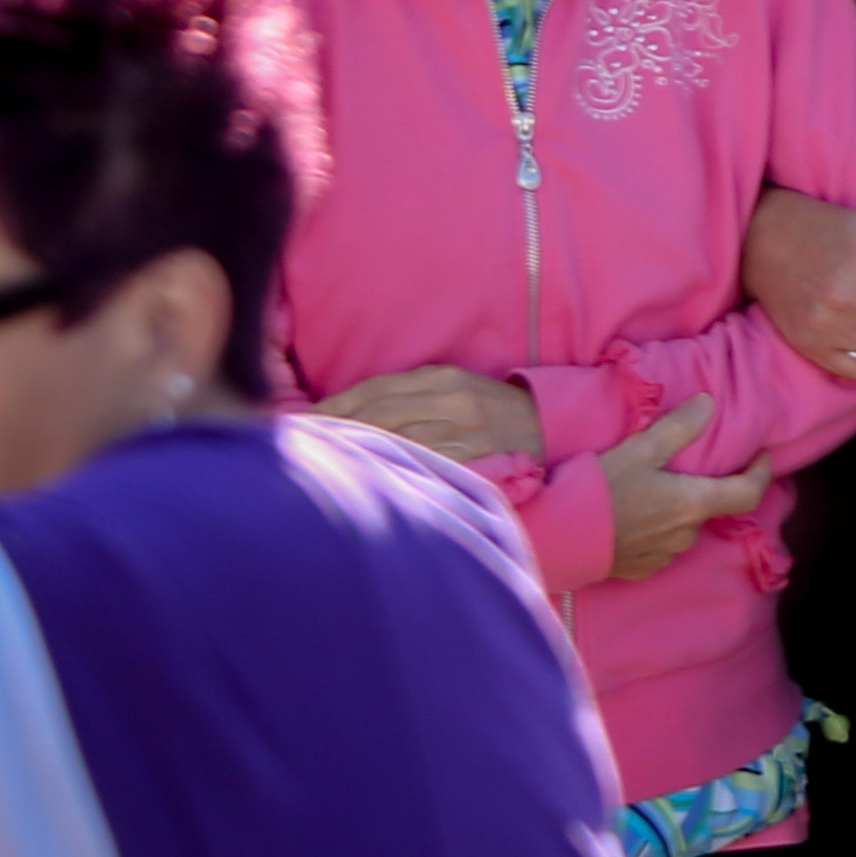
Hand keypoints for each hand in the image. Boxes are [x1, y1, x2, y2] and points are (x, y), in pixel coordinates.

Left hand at [317, 365, 545, 461]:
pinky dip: (395, 469)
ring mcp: (464, 429)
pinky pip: (426, 463)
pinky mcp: (476, 456)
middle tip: (301, 446)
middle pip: (378, 414)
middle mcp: (449, 399)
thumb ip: (411, 397)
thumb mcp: (456, 388)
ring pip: (397, 439)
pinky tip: (371, 478)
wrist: (555, 426)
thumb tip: (354, 412)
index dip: (335, 407)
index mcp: (440, 378)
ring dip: (357, 451)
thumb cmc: (495, 412)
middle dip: (336, 429)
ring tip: (324, 464)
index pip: (373, 391)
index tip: (303, 424)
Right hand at [598, 398, 769, 586]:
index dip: (761, 473)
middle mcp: (685, 535)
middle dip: (708, 487)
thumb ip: (678, 428)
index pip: (748, 493)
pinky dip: (658, 528)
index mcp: (692, 504)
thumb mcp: (638, 451)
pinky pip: (662, 545)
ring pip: (685, 527)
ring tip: (655, 488)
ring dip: (679, 509)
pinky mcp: (640, 569)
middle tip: (690, 466)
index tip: (762, 456)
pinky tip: (635, 515)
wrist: (553, 538)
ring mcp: (663, 556)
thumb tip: (710, 403)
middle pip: (711, 508)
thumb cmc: (596, 491)